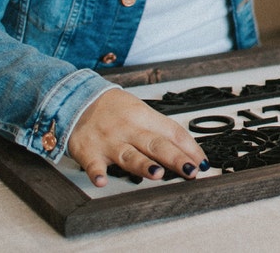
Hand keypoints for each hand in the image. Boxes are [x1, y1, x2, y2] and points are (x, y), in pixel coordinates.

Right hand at [68, 89, 206, 186]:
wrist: (76, 98)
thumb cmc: (113, 109)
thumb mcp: (140, 112)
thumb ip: (161, 132)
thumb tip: (189, 152)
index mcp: (145, 118)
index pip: (173, 133)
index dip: (190, 148)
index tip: (203, 163)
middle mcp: (129, 130)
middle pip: (156, 144)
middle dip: (175, 158)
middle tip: (191, 170)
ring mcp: (109, 142)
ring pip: (129, 155)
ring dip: (142, 165)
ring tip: (156, 173)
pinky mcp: (88, 151)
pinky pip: (93, 164)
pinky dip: (96, 173)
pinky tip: (101, 181)